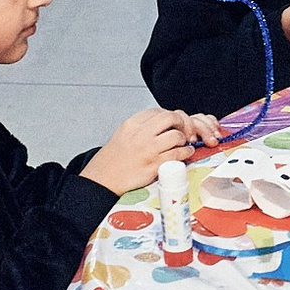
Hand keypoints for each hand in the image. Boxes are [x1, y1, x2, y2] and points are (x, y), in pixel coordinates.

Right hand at [82, 107, 205, 193]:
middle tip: (183, 130)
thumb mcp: (123, 133)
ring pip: (176, 135)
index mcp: (131, 124)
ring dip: (183, 139)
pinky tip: (185, 152)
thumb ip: (142, 126)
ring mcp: (147, 149)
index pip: (158, 110)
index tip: (174, 122)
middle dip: (181, 122)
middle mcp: (140, 134)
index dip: (170, 115)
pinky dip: (186, 152)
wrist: (103, 179)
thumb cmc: (113, 159)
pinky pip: (177, 154)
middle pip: (171, 117)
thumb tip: (165, 123)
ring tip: (182, 143)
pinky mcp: (154, 164)